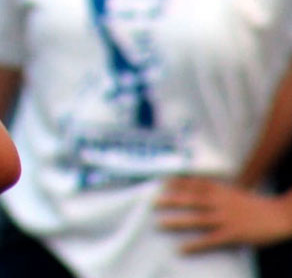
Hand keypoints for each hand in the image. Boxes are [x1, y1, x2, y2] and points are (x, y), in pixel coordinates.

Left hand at [156, 175, 291, 252]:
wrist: (280, 215)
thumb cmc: (257, 206)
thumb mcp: (235, 193)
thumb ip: (218, 192)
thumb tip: (201, 190)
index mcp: (222, 191)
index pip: (195, 185)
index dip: (177, 183)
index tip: (161, 182)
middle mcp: (221, 203)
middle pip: (191, 200)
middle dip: (171, 201)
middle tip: (152, 202)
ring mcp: (226, 218)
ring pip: (197, 219)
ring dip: (177, 221)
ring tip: (160, 223)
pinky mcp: (233, 234)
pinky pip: (210, 240)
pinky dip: (195, 245)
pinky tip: (182, 249)